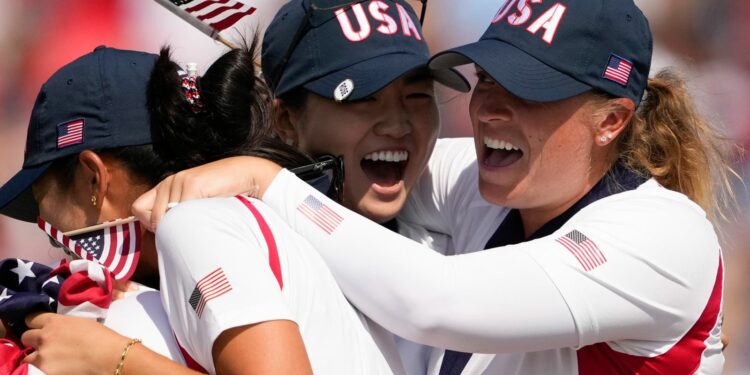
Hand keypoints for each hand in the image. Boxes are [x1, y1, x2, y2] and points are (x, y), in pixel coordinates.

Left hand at [21, 312, 129, 374]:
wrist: (109, 356)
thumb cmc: (101, 337)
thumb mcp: (81, 322)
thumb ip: (63, 324)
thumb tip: (58, 330)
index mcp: (54, 322)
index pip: (32, 318)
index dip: (35, 323)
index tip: (38, 327)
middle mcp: (44, 337)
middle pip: (26, 336)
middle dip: (33, 339)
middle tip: (44, 344)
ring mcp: (43, 355)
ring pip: (28, 356)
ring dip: (37, 356)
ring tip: (51, 358)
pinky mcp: (46, 370)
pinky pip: (38, 368)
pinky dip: (45, 367)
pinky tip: (58, 366)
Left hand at [132, 156, 282, 230]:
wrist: (245, 176)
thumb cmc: (222, 196)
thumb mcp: (194, 204)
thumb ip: (177, 215)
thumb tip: (165, 238)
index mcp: (165, 187)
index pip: (137, 209)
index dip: (151, 223)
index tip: (172, 228)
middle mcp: (168, 182)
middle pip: (152, 219)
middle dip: (170, 230)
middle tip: (193, 228)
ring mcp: (178, 182)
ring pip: (166, 218)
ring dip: (183, 226)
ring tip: (202, 221)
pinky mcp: (191, 184)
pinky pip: (180, 212)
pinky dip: (192, 220)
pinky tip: (207, 216)